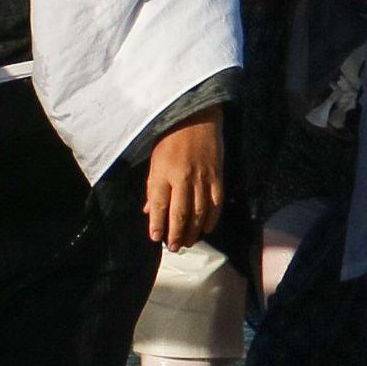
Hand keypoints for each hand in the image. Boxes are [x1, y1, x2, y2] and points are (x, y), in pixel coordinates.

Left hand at [145, 111, 224, 247]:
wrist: (197, 117)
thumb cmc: (170, 138)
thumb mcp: (155, 159)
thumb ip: (152, 186)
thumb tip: (149, 211)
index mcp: (163, 172)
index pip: (160, 205)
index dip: (157, 224)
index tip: (155, 239)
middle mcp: (183, 177)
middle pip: (180, 214)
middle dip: (175, 234)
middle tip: (173, 247)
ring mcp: (202, 178)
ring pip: (199, 213)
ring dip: (193, 231)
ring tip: (187, 242)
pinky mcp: (217, 177)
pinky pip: (215, 204)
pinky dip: (212, 219)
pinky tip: (206, 229)